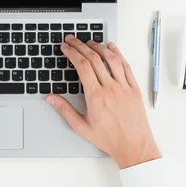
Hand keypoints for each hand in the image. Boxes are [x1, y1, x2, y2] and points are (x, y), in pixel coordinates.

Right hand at [46, 36, 160, 168]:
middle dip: (81, 46)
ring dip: (99, 47)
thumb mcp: (82, 127)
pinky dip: (118, 54)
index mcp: (96, 96)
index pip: (82, 66)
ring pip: (111, 59)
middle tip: (72, 40)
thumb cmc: (109, 139)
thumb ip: (65, 110)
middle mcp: (110, 88)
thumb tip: (51, 98)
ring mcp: (124, 87)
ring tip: (89, 41)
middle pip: (94, 59)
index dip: (72, 53)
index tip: (65, 48)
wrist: (134, 146)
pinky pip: (126, 67)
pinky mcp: (134, 89)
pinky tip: (112, 48)